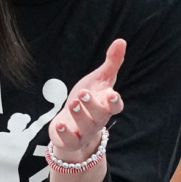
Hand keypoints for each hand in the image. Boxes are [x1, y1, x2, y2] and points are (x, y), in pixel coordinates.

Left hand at [49, 39, 125, 161]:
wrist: (73, 125)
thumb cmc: (89, 99)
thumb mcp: (100, 79)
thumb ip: (112, 63)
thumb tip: (121, 41)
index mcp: (106, 105)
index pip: (115, 106)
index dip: (114, 101)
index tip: (112, 94)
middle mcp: (98, 120)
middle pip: (100, 116)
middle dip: (92, 106)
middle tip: (83, 93)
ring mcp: (85, 132)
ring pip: (86, 127)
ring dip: (79, 116)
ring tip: (73, 103)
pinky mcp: (71, 140)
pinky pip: (70, 140)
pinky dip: (65, 134)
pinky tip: (59, 124)